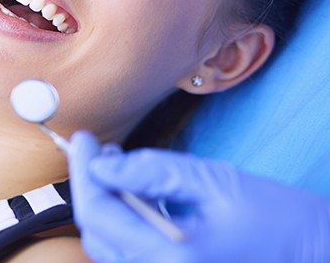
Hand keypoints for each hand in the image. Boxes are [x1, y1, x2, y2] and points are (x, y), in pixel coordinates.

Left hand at [68, 130, 329, 262]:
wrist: (311, 253)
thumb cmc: (272, 216)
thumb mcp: (210, 179)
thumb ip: (152, 170)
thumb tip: (101, 161)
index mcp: (170, 258)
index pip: (98, 215)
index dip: (82, 171)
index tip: (83, 138)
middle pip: (96, 231)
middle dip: (89, 184)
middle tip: (96, 147)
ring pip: (108, 243)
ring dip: (104, 199)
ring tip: (116, 163)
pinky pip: (128, 249)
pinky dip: (122, 216)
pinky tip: (135, 189)